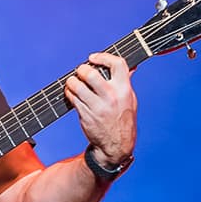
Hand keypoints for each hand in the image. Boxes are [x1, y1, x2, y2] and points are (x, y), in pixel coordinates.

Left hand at [65, 51, 136, 166]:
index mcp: (125, 90)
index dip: (103, 56)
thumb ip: (126, 82)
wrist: (116, 144)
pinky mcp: (85, 114)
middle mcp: (111, 97)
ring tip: (73, 82)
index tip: (93, 57)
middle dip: (82, 69)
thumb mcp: (130, 99)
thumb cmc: (122, 118)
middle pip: (91, 74)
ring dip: (71, 81)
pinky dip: (69, 92)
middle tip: (80, 71)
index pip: (117, 64)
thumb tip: (131, 66)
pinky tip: (72, 92)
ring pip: (77, 86)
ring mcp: (97, 106)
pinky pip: (72, 98)